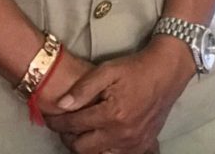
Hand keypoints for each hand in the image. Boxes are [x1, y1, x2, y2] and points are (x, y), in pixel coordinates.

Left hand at [43, 38, 193, 153]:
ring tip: (78, 133)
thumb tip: (61, 104)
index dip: (57, 122)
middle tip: (62, 127)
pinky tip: (99, 139)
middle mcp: (122, 134)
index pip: (75, 125)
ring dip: (85, 147)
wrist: (165, 73)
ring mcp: (133, 144)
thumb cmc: (134, 68)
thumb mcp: (107, 70)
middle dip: (68, 138)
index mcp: (112, 114)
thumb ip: (83, 88)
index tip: (48, 118)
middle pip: (83, 148)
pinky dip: (104, 151)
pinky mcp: (143, 146)